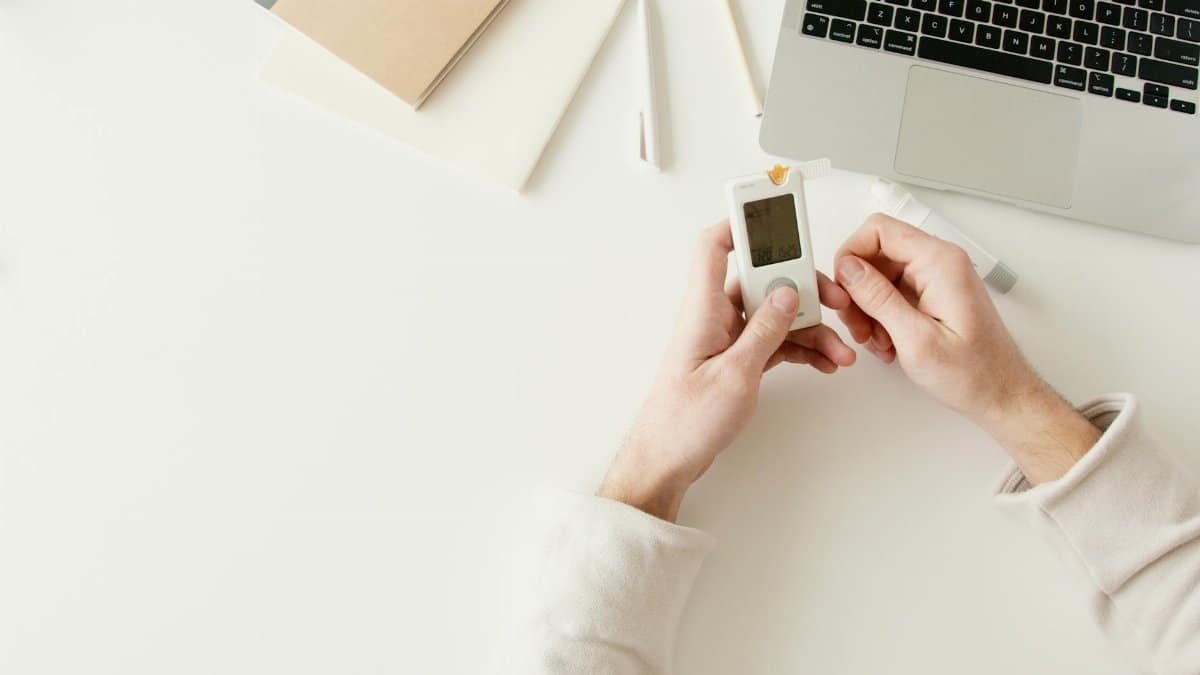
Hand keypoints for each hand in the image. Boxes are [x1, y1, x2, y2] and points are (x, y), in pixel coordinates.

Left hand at [599, 222, 855, 520]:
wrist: (668, 461)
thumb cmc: (685, 421)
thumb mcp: (735, 374)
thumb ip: (764, 330)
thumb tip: (788, 292)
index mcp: (703, 309)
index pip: (713, 247)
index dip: (740, 224)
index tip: (775, 214)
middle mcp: (713, 316)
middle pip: (763, 281)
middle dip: (804, 289)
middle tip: (837, 302)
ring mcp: (725, 338)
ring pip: (776, 316)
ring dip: (810, 329)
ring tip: (840, 352)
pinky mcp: (736, 359)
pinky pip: (774, 341)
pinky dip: (800, 349)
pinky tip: (824, 362)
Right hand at [833, 214, 1098, 483]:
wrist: (1001, 394)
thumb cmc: (973, 374)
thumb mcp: (916, 339)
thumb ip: (879, 298)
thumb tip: (849, 269)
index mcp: (940, 263)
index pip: (879, 230)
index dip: (851, 255)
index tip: (843, 288)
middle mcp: (940, 263)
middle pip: (876, 254)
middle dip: (857, 289)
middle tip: (858, 323)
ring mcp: (937, 278)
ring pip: (880, 275)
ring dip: (868, 307)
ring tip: (876, 339)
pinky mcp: (933, 294)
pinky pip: (893, 292)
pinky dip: (881, 316)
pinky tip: (888, 341)